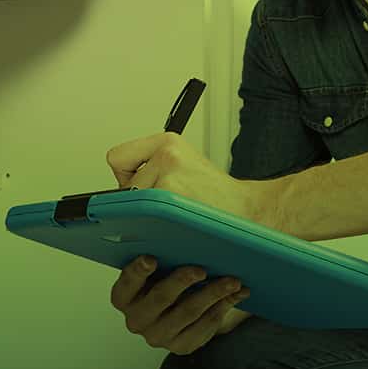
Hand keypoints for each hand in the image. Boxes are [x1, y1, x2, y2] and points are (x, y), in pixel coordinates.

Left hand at [105, 132, 270, 225]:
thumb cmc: (216, 197)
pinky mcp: (171, 194)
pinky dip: (158, 226)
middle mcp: (167, 151)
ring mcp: (168, 172)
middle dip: (141, 202)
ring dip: (151, 216)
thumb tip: (117, 195)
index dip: (127, 178)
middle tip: (171, 206)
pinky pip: (145, 218)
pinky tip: (179, 223)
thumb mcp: (184, 166)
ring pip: (135, 205)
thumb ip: (152, 169)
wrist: (249, 210)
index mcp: (167, 141)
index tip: (139, 189)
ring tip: (180, 214)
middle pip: (124, 187)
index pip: (117, 159)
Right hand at [111, 254, 252, 354]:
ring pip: (188, 312)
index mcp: (124, 297)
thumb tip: (187, 234)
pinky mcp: (180, 346)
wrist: (178, 308)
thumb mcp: (159, 268)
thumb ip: (164, 255)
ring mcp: (158, 336)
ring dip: (212, 294)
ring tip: (232, 281)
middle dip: (182, 281)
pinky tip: (234, 296)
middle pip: (160, 298)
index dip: (138, 271)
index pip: (126, 284)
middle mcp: (136, 320)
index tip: (151, 258)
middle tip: (201, 269)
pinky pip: (203, 327)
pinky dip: (221, 308)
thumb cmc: (166, 279)